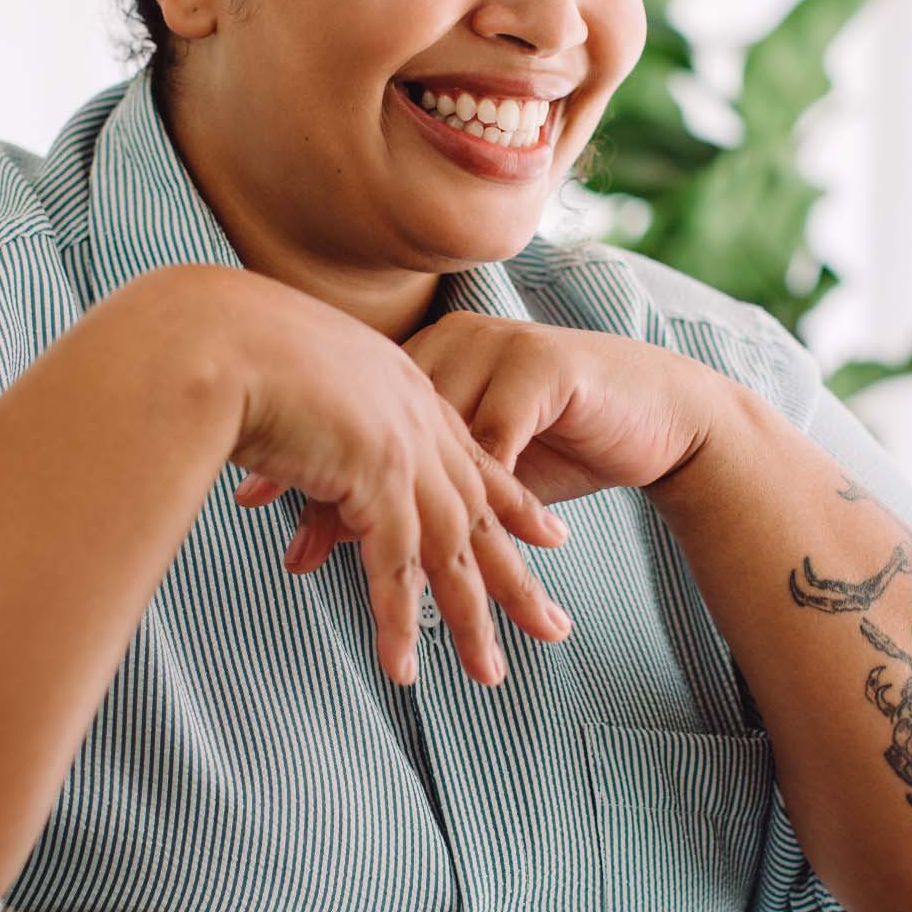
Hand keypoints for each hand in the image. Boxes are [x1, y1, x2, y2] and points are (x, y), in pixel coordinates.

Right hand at [215, 276, 574, 689]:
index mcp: (402, 387)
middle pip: (479, 512)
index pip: (470, 455)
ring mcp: (400, 449)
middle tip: (552, 626)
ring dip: (471, 618)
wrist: (213, 334)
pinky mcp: (375, 479)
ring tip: (489, 675)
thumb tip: (291, 439)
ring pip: (451, 550)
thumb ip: (309, 412)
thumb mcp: (289, 375)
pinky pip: (395, 567)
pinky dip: (399, 622)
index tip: (548, 534)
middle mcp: (416, 418)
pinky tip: (404, 669)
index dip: (511, 500)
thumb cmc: (226, 346)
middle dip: (516, 575)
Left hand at [279, 311, 725, 568]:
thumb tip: (327, 524)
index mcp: (427, 357)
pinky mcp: (543, 372)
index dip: (305, 460)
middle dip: (337, 494)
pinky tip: (450, 537)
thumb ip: (410, 478)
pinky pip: (497, 441)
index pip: (352, 412)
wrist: (659, 409)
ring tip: (368, 566)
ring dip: (402, 510)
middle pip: (381, 425)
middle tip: (294, 550)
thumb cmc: (562, 435)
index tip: (253, 501)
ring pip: (433, 440)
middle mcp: (456, 345)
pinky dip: (473, 496)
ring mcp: (498, 353)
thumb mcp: (475, 459)